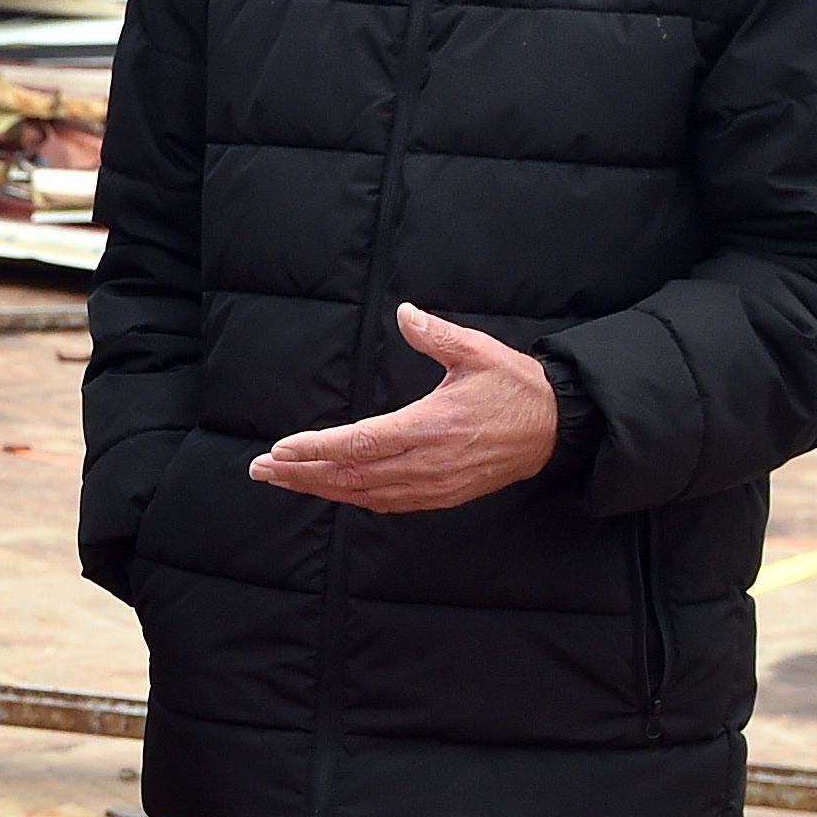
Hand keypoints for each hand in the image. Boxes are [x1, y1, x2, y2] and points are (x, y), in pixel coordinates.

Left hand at [251, 305, 559, 511]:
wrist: (555, 429)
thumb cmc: (514, 387)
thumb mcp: (477, 352)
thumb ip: (437, 335)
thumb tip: (405, 313)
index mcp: (432, 426)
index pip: (362, 442)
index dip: (318, 449)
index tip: (282, 449)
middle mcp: (427, 462)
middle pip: (352, 474)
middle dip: (302, 473)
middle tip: (261, 469)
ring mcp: (433, 485)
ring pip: (364, 493)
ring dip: (320, 488)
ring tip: (282, 480)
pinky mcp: (440, 496)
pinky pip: (386, 502)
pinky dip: (352, 497)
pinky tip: (329, 490)